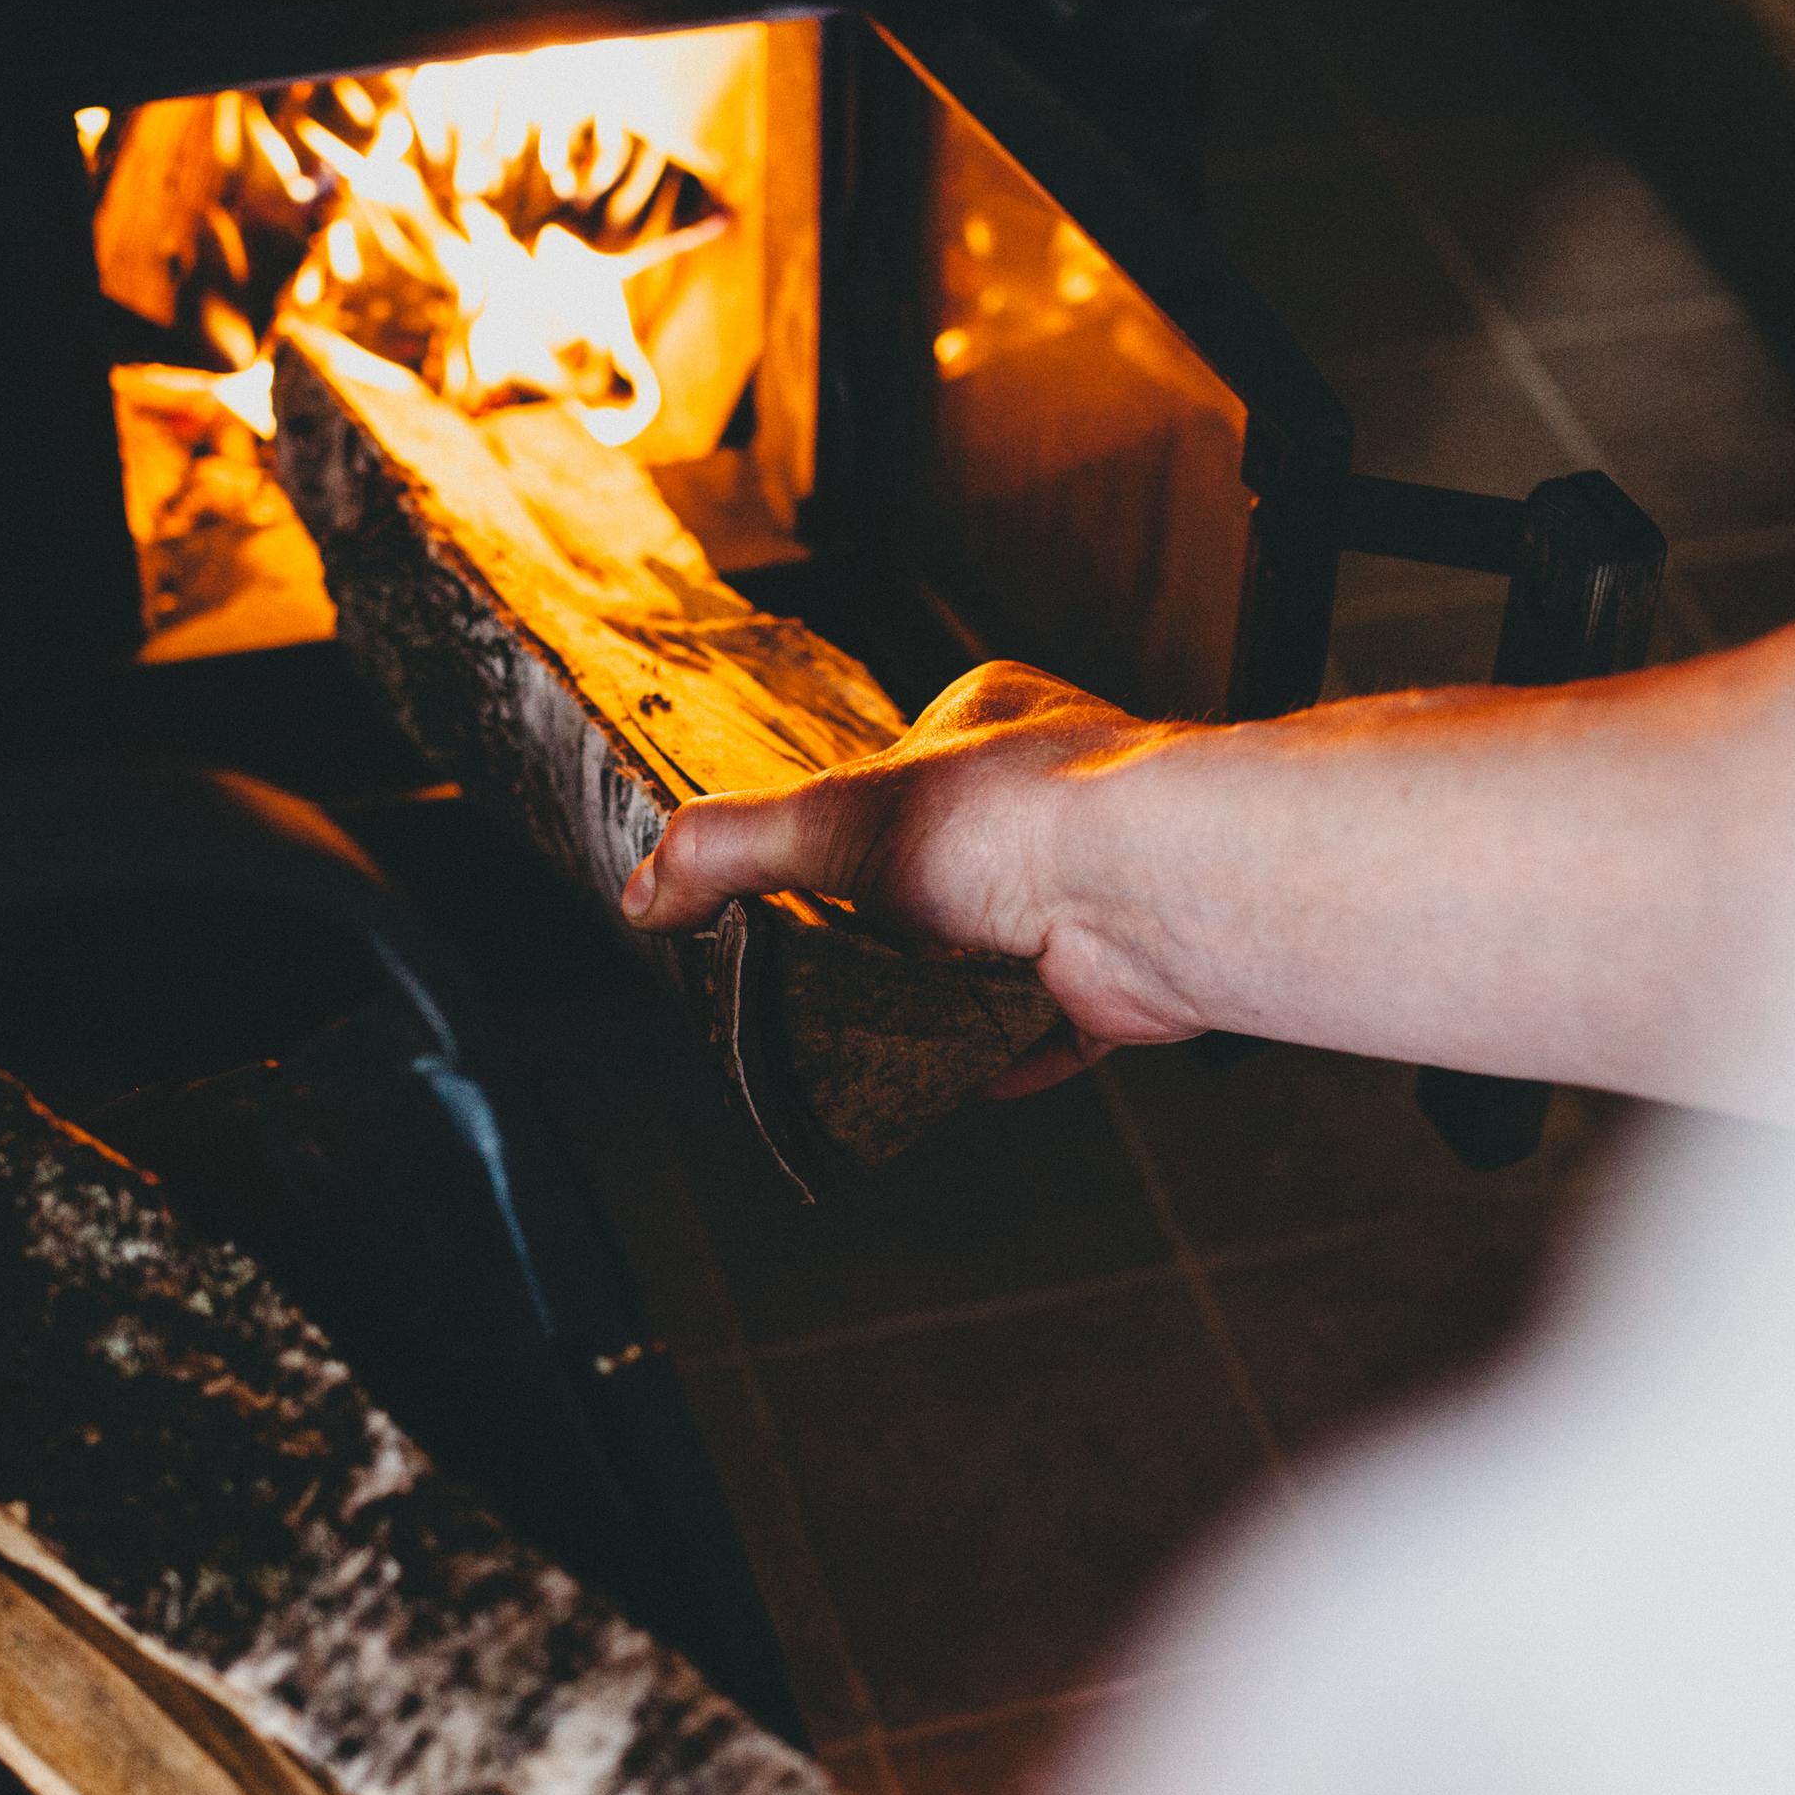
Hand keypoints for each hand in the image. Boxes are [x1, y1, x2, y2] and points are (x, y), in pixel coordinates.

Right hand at [619, 662, 1210, 1093]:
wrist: (1149, 888)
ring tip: (885, 1028)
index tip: (805, 881)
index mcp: (991, 718)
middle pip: (949, 868)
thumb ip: (730, 849)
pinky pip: (1056, 1024)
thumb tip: (646, 893)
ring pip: (1002, 947)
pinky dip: (1010, 1053)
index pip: (898, 771)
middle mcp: (1050, 795)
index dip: (848, 827)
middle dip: (900, 922)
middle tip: (837, 969)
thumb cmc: (1021, 816)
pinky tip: (965, 1076)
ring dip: (949, 993)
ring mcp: (1091, 883)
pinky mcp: (1121, 969)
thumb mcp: (837, 818)